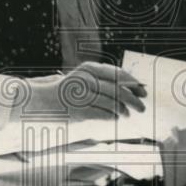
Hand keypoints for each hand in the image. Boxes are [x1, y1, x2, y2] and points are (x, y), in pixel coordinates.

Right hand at [28, 62, 146, 120]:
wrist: (42, 101)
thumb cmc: (69, 90)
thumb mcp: (85, 78)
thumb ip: (103, 79)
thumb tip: (131, 87)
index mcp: (89, 68)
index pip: (118, 74)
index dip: (133, 83)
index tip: (143, 90)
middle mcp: (87, 79)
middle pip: (118, 89)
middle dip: (134, 99)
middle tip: (143, 106)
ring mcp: (83, 95)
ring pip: (113, 103)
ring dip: (124, 110)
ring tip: (127, 114)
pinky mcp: (80, 111)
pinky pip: (104, 114)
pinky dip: (113, 116)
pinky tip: (116, 117)